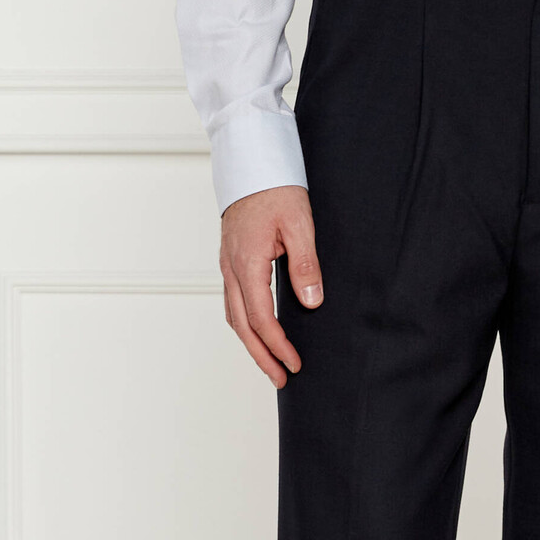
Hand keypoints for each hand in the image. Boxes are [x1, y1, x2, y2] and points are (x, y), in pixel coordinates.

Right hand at [220, 186, 323, 386]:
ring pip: (234, 316)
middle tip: (281, 380)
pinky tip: (259, 332)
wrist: (252, 160)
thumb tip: (311, 301)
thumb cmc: (275, 187)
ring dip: (251, 344)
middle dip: (261, 357)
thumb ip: (305, 265)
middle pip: (242, 326)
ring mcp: (228, 265)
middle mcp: (231, 268)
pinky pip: (234, 302)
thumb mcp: (300, 224)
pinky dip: (245, 324)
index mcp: (247, 263)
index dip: (278, 346)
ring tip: (270, 363)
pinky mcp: (231, 261)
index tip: (295, 364)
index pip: (262, 319)